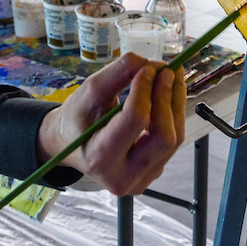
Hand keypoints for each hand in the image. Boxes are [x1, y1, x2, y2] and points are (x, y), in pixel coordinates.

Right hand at [37, 53, 184, 195]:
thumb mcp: (89, 91)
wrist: (70, 144)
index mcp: (100, 158)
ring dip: (175, 103)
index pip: (135, 120)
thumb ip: (119, 73)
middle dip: (167, 99)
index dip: (145, 89)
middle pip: (164, 138)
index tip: (147, 68)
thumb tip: (155, 65)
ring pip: (174, 139)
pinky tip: (165, 95)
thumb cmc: (76, 117)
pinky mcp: (153, 173)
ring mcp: (141, 180)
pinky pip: (171, 142)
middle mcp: (123, 177)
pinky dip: (172, 114)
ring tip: (170, 77)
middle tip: (166, 71)